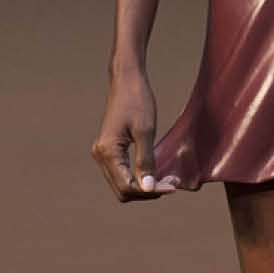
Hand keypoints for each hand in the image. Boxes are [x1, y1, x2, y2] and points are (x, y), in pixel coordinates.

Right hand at [91, 65, 178, 202]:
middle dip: (147, 192)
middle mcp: (101, 155)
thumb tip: (148, 188)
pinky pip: (122, 172)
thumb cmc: (137, 101)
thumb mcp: (145, 132)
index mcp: (108, 152)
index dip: (150, 192)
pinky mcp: (109, 149)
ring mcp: (103, 153)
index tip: (172, 187)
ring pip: (122, 183)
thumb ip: (146, 161)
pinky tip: (155, 172)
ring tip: (167, 180)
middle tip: (171, 185)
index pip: (127, 186)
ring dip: (144, 186)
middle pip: (123, 190)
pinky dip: (138, 177)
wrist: (126, 80)